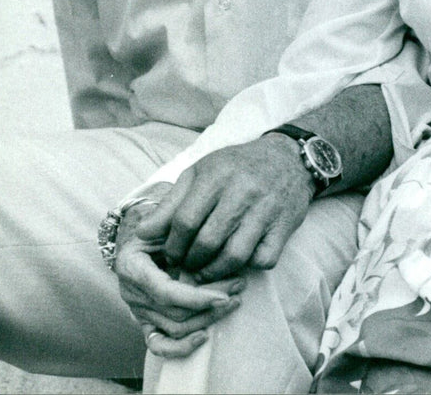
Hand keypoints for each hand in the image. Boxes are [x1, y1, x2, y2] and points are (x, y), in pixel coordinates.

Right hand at [114, 193, 244, 358]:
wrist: (145, 236)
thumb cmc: (158, 225)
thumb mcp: (163, 219)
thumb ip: (173, 223)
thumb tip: (192, 228)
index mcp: (132, 266)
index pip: (165, 291)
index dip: (196, 297)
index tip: (224, 295)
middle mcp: (132, 292)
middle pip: (174, 312)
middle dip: (211, 304)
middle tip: (240, 287)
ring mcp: (138, 310)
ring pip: (174, 328)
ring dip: (207, 319)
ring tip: (234, 301)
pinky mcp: (146, 322)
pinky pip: (159, 345)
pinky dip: (181, 347)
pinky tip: (203, 336)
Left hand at [136, 135, 314, 281]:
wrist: (288, 158)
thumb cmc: (236, 167)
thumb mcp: (201, 173)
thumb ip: (171, 203)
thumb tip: (143, 233)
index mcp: (217, 175)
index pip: (185, 221)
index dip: (173, 245)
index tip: (171, 254)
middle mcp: (243, 191)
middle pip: (207, 242)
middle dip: (191, 262)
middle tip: (187, 267)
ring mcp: (266, 210)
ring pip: (234, 256)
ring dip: (215, 272)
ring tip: (206, 272)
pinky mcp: (285, 226)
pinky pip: (263, 259)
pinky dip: (249, 267)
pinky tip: (239, 263)